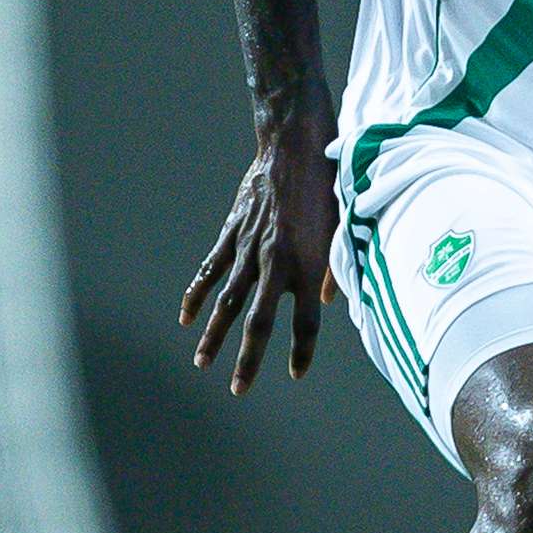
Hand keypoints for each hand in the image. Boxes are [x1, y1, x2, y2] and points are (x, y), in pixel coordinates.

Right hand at [181, 126, 337, 394]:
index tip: (296, 373)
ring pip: (228, 300)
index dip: (302, 350)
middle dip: (248, 358)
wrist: (294, 142)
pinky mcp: (232, 232)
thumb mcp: (345, 224)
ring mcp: (250, 248)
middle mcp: (277, 261)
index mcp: (309, 263)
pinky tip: (186, 318)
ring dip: (214, 334)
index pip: (306, 321)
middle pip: (259, 321)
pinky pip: (211, 269)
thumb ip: (337, 266)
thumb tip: (330, 303)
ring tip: (202, 363)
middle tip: (237, 390)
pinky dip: (197, 294)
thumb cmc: (328, 183)